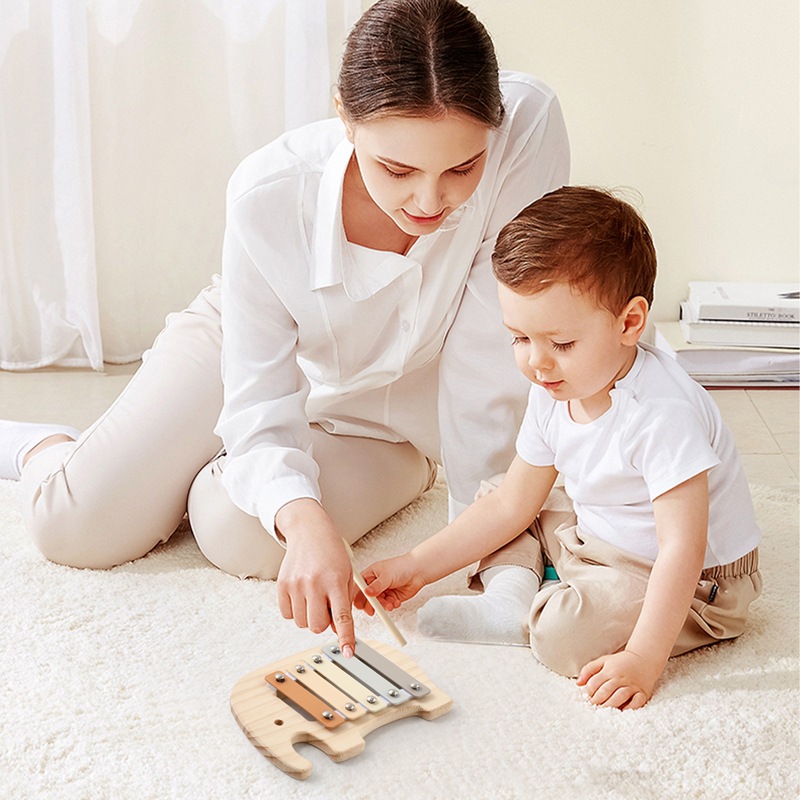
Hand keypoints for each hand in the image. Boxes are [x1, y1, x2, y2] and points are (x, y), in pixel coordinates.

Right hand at [275, 499, 355, 655]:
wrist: (309, 531)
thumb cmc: (331, 552)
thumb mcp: (346, 575)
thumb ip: (344, 603)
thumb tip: (338, 630)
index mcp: (334, 581)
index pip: (342, 616)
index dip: (346, 637)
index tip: (348, 652)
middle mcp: (314, 584)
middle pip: (318, 626)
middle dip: (324, 622)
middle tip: (326, 606)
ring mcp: (296, 585)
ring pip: (303, 623)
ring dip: (310, 616)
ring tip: (314, 596)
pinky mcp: (282, 585)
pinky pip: (288, 615)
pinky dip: (296, 611)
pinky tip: (302, 595)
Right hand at [356, 554, 425, 613]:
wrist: (418, 571)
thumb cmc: (402, 566)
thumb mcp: (387, 575)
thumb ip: (376, 586)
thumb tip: (367, 593)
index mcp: (370, 574)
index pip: (359, 586)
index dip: (357, 596)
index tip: (358, 604)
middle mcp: (376, 583)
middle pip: (367, 598)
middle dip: (370, 604)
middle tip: (373, 610)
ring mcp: (383, 591)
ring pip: (378, 603)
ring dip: (383, 606)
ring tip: (389, 605)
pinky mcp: (391, 597)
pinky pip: (387, 605)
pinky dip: (391, 605)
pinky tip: (396, 602)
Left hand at [576, 649, 662, 710]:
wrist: (644, 658)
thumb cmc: (620, 662)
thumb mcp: (603, 660)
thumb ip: (589, 669)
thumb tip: (578, 684)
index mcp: (609, 670)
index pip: (595, 683)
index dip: (589, 691)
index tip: (587, 697)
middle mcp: (620, 678)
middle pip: (606, 691)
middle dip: (597, 700)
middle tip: (593, 707)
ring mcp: (632, 686)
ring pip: (620, 697)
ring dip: (610, 705)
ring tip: (603, 711)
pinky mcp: (643, 692)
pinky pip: (637, 702)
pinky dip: (630, 708)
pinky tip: (623, 711)